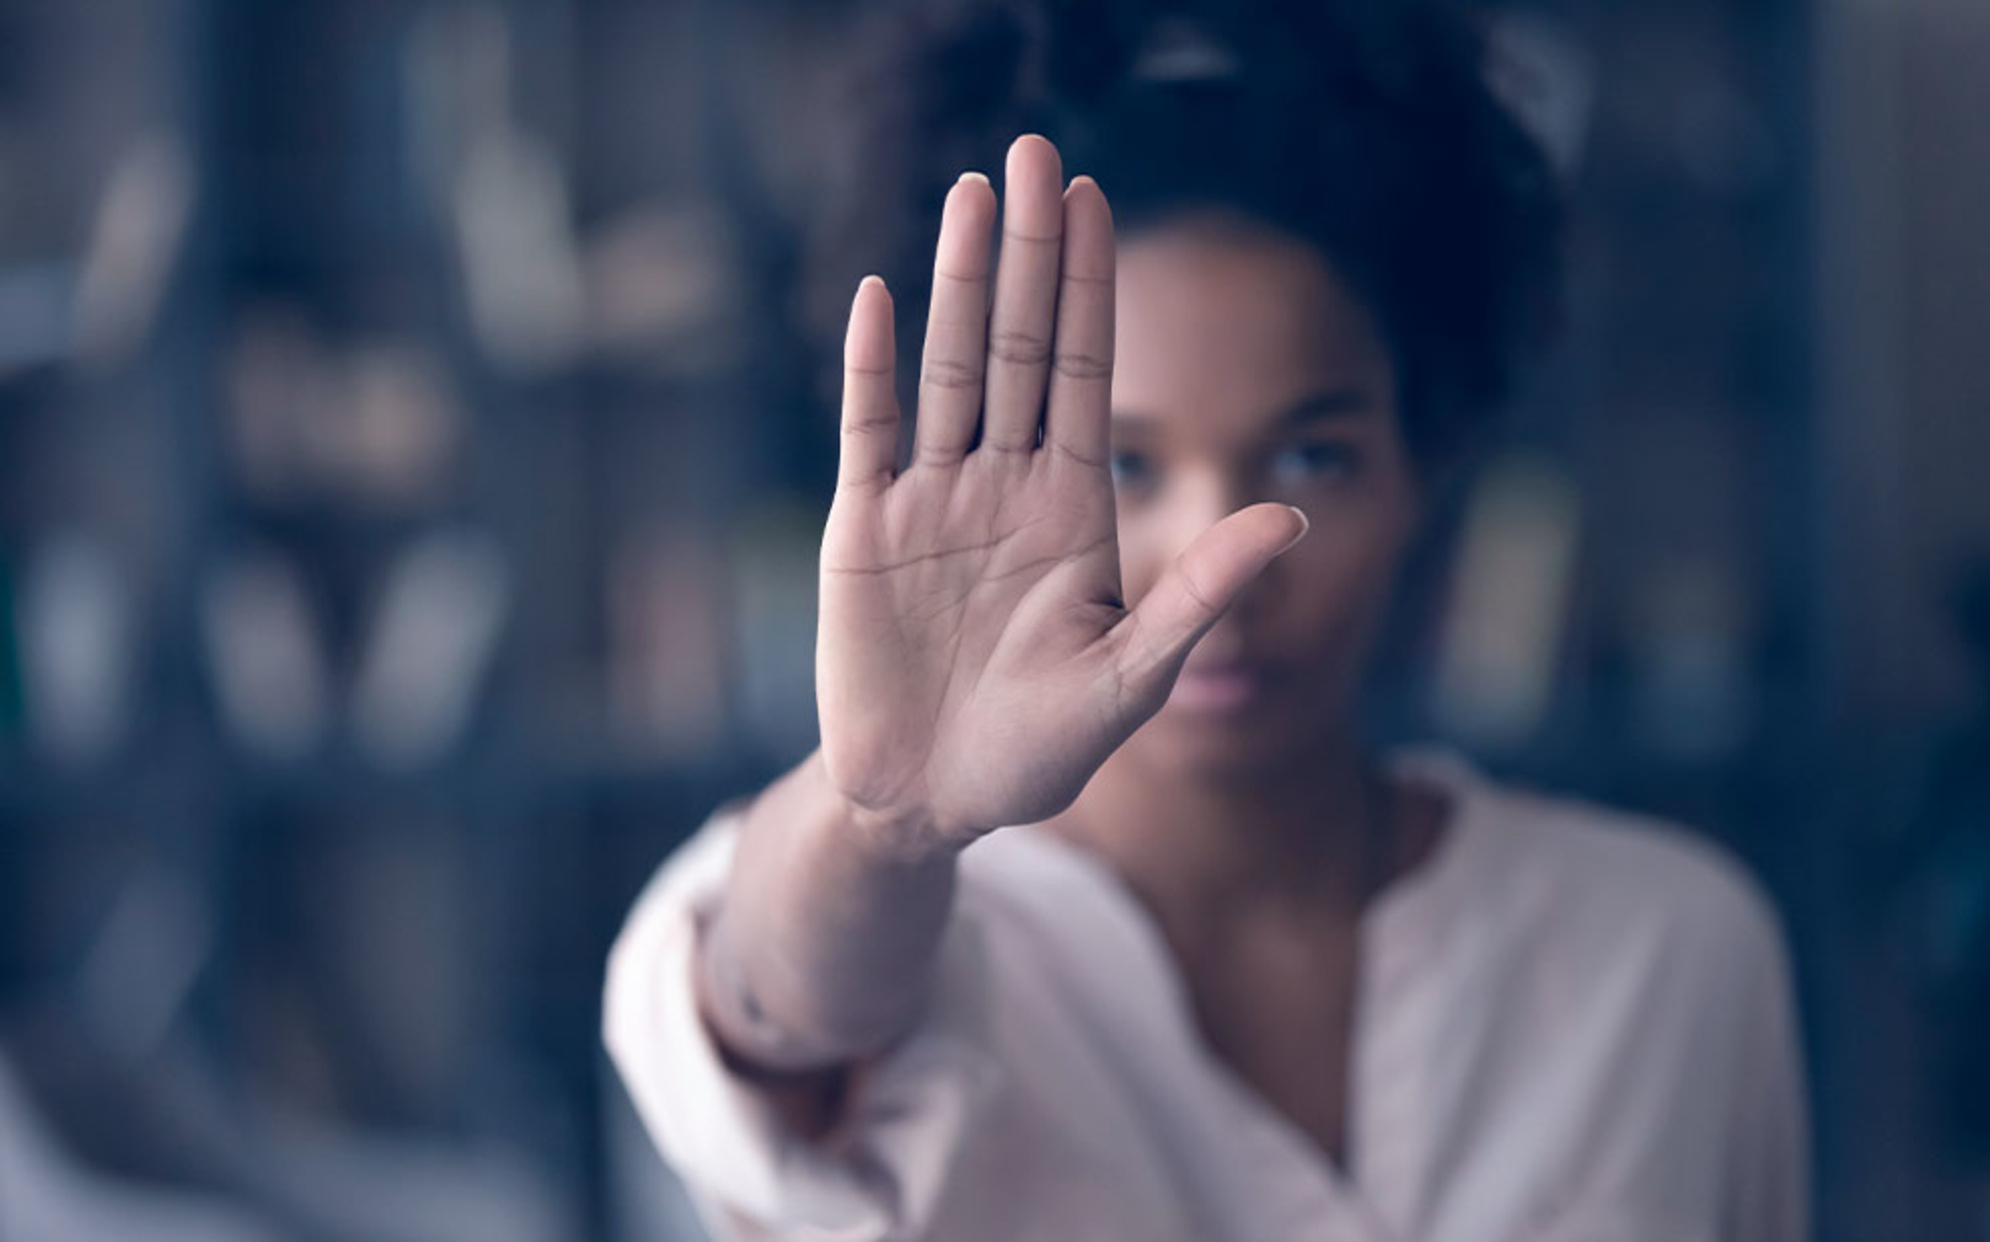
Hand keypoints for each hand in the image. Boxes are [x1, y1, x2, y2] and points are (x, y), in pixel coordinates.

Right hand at [816, 135, 1307, 854]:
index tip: (1096, 198)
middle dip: (1031, 251)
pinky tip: (879, 295)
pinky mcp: (861, 532)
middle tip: (1033, 151)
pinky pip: (867, 432)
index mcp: (1072, 509)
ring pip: (948, 369)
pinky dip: (871, 367)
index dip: (1093, 286)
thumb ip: (1201, 594)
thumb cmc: (1038, 753)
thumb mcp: (1133, 679)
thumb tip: (1292, 515)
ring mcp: (930, 502)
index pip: (1086, 373)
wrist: (929, 804)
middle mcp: (1003, 486)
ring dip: (959, 283)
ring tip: (971, 194)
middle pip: (1020, 346)